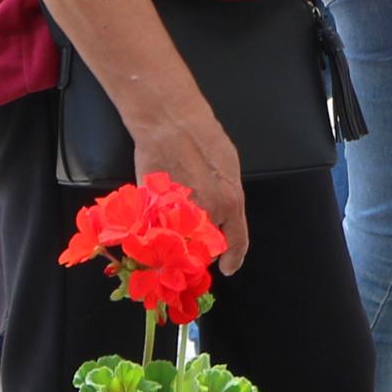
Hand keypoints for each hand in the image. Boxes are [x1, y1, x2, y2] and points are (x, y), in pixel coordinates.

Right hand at [126, 93, 250, 272]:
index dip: (234, 259)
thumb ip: (227, 196)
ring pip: (182, 239)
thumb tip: (222, 212)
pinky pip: (159, 228)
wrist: (170, 123)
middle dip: (202, 244)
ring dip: (179, 235)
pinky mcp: (154, 208)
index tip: (229, 268)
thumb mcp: (228, 169)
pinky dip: (158, 227)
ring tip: (175, 215)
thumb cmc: (202, 138)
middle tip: (196, 231)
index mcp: (230, 202)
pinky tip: (157, 217)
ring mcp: (179, 213)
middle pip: (206, 245)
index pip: (236, 242)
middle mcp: (206, 213)